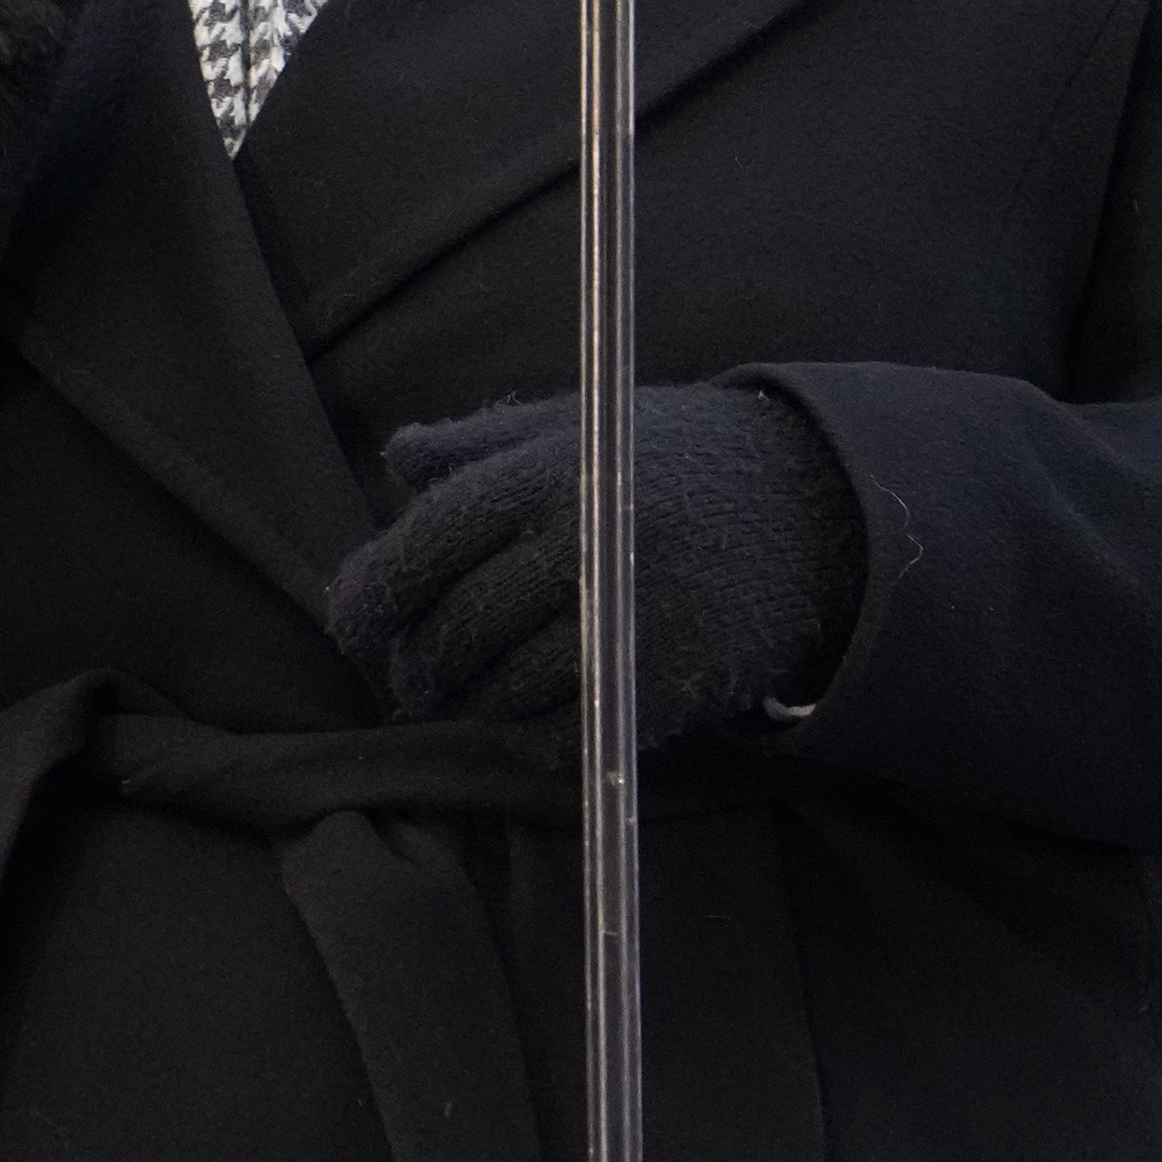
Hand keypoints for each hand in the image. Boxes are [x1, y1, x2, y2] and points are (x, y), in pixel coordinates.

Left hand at [324, 382, 863, 733]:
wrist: (811, 515)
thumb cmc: (669, 462)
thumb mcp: (577, 425)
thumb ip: (480, 442)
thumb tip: (398, 458)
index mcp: (549, 473)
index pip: (429, 543)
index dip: (371, 592)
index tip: (350, 623)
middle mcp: (582, 546)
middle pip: (456, 629)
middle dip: (413, 663)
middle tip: (405, 672)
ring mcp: (626, 622)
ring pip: (501, 691)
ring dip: (466, 703)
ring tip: (460, 692)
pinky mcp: (664, 685)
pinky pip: (561, 734)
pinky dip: (525, 736)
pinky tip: (523, 716)